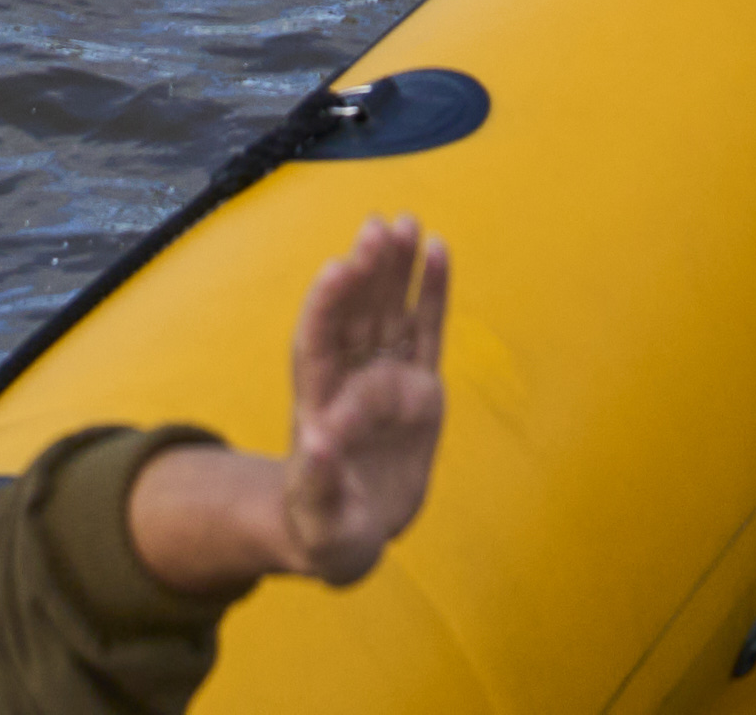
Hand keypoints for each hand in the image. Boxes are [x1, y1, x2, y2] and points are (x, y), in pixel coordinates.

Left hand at [269, 215, 451, 586]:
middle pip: (355, 315)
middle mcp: (348, 380)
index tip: (339, 268)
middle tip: (378, 227)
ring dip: (396, 268)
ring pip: (390, 313)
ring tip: (408, 222)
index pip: (317, 342)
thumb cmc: (323, 525)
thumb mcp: (318, 516)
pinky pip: (427, 333)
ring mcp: (385, 379)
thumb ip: (318, 480)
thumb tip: (318, 440)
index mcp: (315, 403)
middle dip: (365, 272)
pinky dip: (433, 294)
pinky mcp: (419, 389)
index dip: (326, 305)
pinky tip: (439, 250)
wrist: (349, 532)